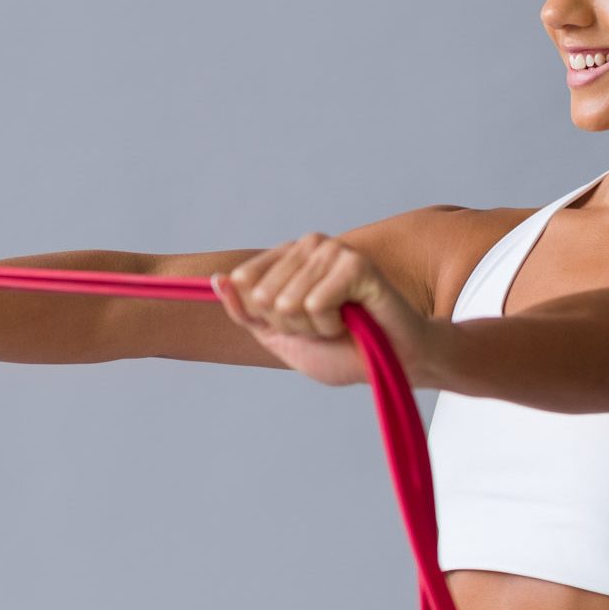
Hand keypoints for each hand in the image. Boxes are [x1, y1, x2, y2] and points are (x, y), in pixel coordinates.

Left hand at [210, 232, 442, 387]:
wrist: (389, 364)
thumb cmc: (341, 349)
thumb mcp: (281, 336)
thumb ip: (247, 311)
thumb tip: (218, 281)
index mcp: (289, 256)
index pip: (243, 283)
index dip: (266, 317)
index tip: (297, 324)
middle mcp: (309, 245)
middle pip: (264, 296)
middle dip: (292, 326)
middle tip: (324, 326)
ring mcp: (333, 251)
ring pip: (289, 303)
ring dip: (314, 328)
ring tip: (341, 323)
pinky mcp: (355, 264)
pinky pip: (316, 305)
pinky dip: (332, 325)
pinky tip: (353, 319)